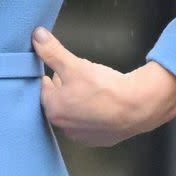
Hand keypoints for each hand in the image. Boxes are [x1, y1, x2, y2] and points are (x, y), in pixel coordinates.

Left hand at [31, 28, 175, 147]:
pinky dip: (92, 115)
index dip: (48, 77)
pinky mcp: (100, 140)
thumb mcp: (74, 64)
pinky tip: (101, 105)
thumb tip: (37, 36)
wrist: (137, 107)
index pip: (44, 90)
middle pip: (58, 104)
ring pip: (74, 115)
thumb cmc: (104, 88)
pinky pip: (90, 125)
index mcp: (53, 109)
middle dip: (62, 90)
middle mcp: (64, 127)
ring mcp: (83, 136)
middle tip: (70, 78)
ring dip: (77, 104)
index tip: (53, 71)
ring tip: (87, 90)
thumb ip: (53, 51)